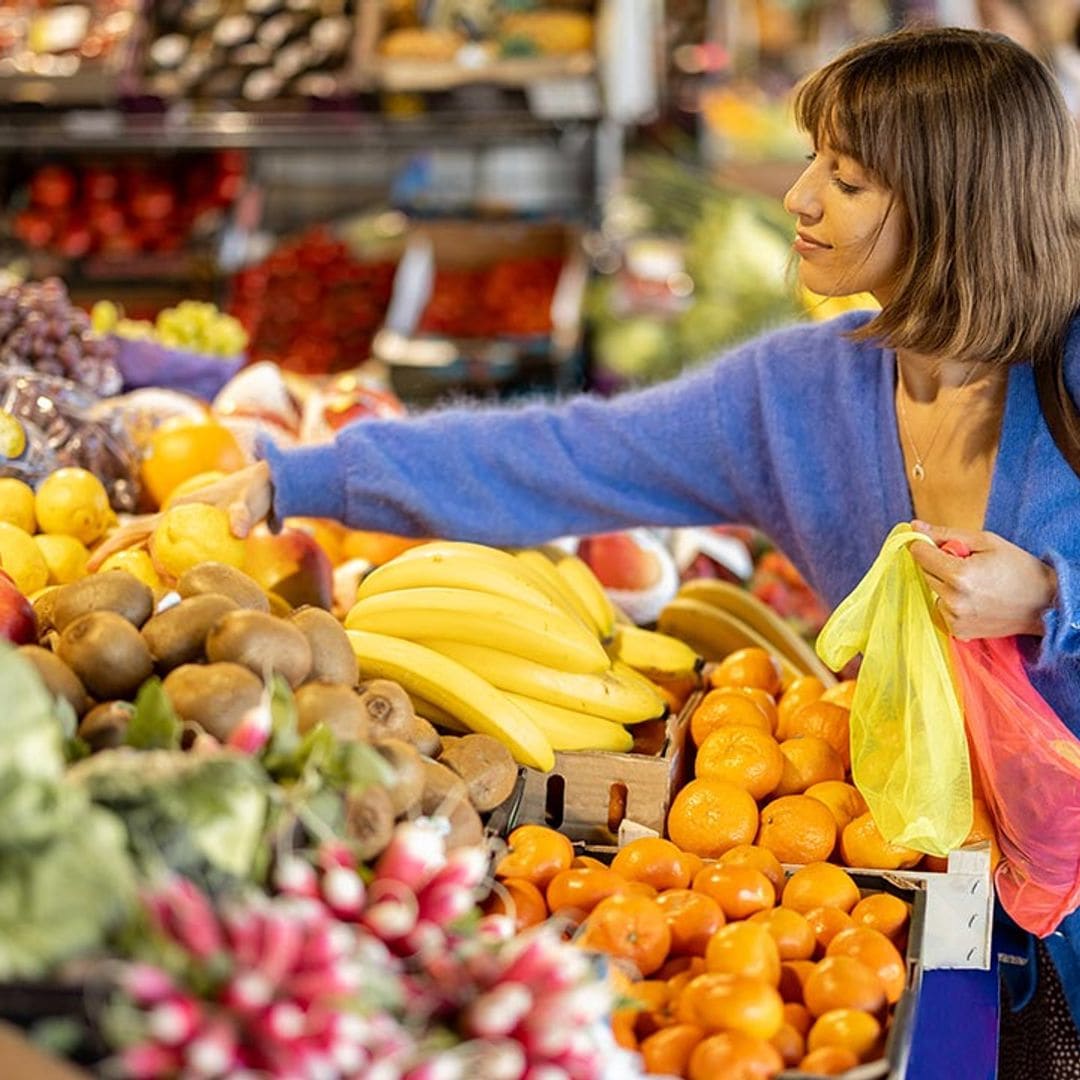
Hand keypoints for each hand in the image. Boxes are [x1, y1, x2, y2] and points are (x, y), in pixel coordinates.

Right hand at [87, 461, 273, 570]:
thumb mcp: (251, 504)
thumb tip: (238, 530)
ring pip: (147, 539)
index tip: (125, 572)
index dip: (130, 551)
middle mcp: (175, 514)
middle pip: (135, 533)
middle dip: (111, 550)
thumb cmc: (258, 492)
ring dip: (129, 555)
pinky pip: (167, 545)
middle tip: (89, 571)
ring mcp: (181, 520)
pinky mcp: (191, 528)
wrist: (267, 484)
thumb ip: (243, 515)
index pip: (145, 531)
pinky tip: (156, 579)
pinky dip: (156, 559)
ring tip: (115, 579)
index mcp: (181, 509)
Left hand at [908, 520, 1056, 638]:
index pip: (920, 554)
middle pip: (925, 572)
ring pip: (933, 591)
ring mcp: (955, 618)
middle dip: (938, 563)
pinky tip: (974, 599)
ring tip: (974, 583)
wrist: (1044, 603)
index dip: (923, 545)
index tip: (929, 541)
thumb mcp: (986, 541)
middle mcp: (953, 600)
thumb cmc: (1018, 568)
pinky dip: (951, 601)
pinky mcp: (958, 631)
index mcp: (959, 575)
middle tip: (965, 562)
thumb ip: (946, 534)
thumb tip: (915, 527)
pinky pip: (942, 609)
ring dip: (944, 584)